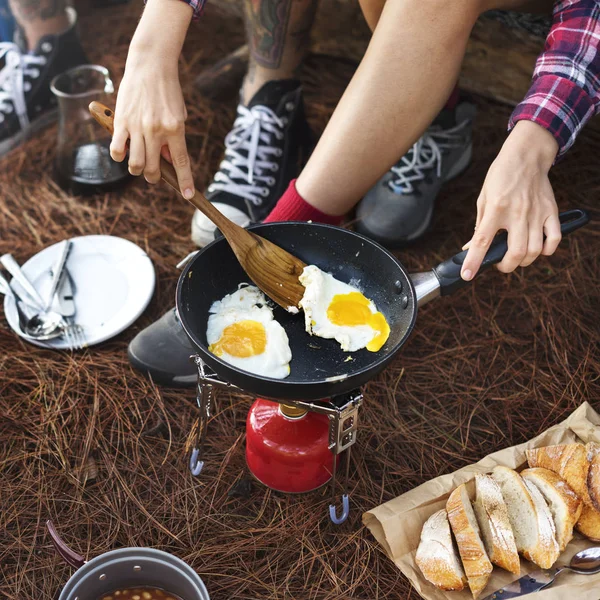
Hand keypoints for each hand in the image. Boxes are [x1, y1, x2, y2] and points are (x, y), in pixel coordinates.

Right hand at [109, 0, 193, 198]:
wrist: (150, 65)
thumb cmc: (168, 91)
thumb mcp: (179, 115)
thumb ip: (174, 139)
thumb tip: (168, 160)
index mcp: (175, 129)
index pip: (181, 162)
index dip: (185, 181)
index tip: (188, 195)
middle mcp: (156, 130)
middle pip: (153, 169)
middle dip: (153, 177)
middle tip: (153, 174)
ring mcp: (137, 127)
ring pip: (134, 163)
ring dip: (137, 170)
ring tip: (139, 165)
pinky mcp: (121, 121)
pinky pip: (116, 149)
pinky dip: (119, 156)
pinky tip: (123, 152)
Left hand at [461, 121, 560, 280]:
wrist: (526, 155)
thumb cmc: (501, 176)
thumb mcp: (483, 198)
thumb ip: (479, 225)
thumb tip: (470, 248)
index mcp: (496, 209)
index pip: (482, 241)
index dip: (474, 261)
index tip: (467, 275)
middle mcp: (517, 213)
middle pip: (515, 253)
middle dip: (505, 266)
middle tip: (500, 263)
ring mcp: (536, 213)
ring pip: (534, 250)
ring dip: (524, 261)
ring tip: (516, 256)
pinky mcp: (551, 211)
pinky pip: (554, 239)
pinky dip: (546, 250)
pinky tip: (538, 249)